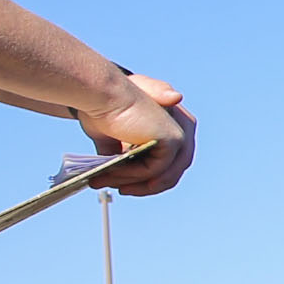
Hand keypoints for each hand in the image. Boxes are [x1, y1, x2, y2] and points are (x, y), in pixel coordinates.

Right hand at [81, 72, 194, 194]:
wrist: (100, 92)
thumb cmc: (105, 106)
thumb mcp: (117, 134)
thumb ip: (125, 152)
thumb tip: (118, 174)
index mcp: (174, 126)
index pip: (168, 164)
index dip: (147, 180)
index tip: (124, 188)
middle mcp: (184, 128)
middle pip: (169, 173)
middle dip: (141, 186)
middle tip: (117, 191)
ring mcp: (182, 134)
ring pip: (162, 175)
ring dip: (133, 183)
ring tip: (106, 183)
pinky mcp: (175, 139)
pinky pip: (155, 170)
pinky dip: (132, 176)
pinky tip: (111, 176)